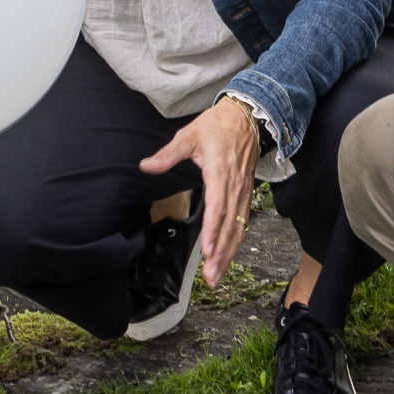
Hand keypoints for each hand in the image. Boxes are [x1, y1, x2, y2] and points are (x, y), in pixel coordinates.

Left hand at [139, 96, 261, 287]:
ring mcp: (243, 191)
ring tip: (217, 274)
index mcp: (220, 172)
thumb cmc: (217, 126)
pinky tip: (228, 255)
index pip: (218, 207)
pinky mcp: (246, 193)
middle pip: (230, 225)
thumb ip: (168, 153)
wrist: (246, 117)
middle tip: (211, 276)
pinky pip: (244, 222)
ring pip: (239, 227)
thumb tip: (147, 165)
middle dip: (221, 253)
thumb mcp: (189, 135)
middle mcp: (235, 186)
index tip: (206, 251)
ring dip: (229, 252)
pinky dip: (236, 241)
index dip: (212, 231)